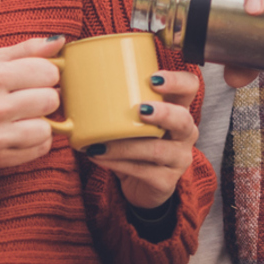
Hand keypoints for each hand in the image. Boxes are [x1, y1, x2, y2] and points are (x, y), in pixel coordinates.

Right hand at [0, 37, 65, 173]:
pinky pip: (41, 149)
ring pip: (48, 128)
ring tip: (24, 119)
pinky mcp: (1, 158)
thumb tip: (60, 42)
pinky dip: (36, 142)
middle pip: (51, 100)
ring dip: (42, 123)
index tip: (37, 79)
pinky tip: (20, 134)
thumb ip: (27, 50)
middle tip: (30, 100)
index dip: (48, 75)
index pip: (48, 72)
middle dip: (46, 99)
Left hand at [88, 69, 202, 209]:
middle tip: (141, 110)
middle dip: (164, 113)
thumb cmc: (135, 143)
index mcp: (178, 109)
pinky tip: (98, 157)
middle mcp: (184, 133)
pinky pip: (143, 171)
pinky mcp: (167, 181)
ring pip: (157, 150)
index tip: (154, 78)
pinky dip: (117, 163)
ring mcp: (178, 158)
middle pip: (183, 119)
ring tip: (99, 144)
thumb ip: (116, 104)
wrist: (141, 185)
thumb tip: (73, 87)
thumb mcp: (131, 121)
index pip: (189, 87)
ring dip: (125, 146)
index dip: (178, 81)